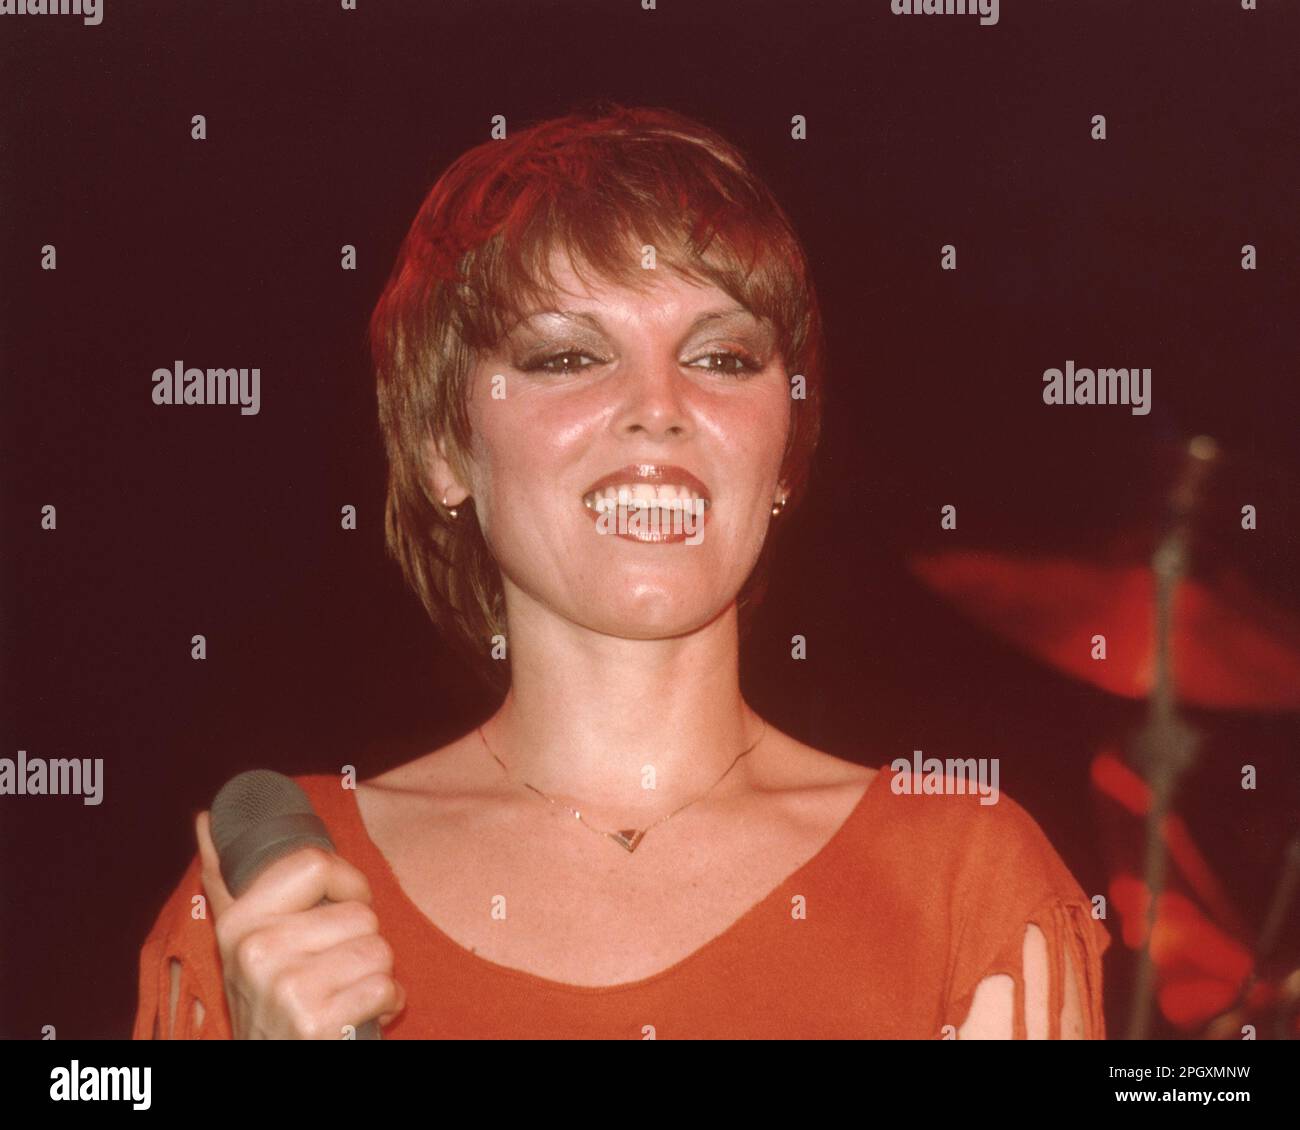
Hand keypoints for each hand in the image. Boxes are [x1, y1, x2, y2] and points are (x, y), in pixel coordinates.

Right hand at [195, 810, 405, 1038]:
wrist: (268, 1066)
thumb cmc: (270, 1000)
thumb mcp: (240, 941)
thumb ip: (223, 879)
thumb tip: (204, 817)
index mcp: (239, 923)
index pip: (315, 863)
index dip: (346, 884)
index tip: (341, 906)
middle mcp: (255, 952)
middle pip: (360, 913)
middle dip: (361, 942)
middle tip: (334, 969)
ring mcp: (284, 990)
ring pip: (379, 948)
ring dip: (375, 974)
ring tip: (344, 991)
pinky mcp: (316, 1024)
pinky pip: (387, 987)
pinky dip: (387, 1002)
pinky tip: (359, 1014)